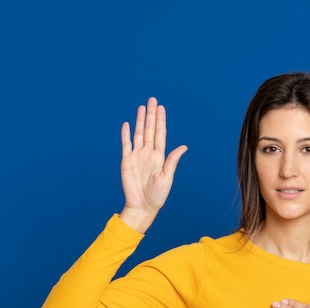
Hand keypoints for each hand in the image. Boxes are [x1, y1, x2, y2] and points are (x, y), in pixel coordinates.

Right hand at [120, 97, 187, 232]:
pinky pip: (126, 144)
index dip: (160, 120)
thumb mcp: (167, 178)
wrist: (142, 206)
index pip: (160, 134)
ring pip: (138, 134)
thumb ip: (172, 161)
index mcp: (159, 156)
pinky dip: (126, 134)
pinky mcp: (126, 161)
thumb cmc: (157, 196)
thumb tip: (183, 147)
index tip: (161, 108)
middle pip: (149, 130)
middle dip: (151, 115)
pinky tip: (128, 124)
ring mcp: (137, 156)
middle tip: (152, 100)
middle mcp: (148, 153)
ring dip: (140, 120)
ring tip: (142, 107)